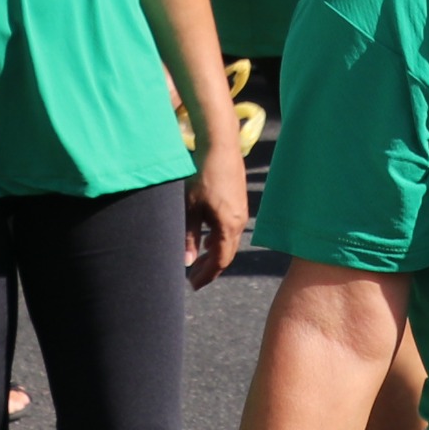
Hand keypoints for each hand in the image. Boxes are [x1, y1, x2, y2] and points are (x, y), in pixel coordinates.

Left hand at [184, 134, 248, 287]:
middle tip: (194, 278)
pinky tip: (207, 237)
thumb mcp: (190, 207)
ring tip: (198, 261)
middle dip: (210, 268)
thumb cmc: (202, 174)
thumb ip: (189, 235)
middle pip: (226, 254)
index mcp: (229, 226)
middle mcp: (239, 221)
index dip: (206, 275)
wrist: (220, 144)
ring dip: (214, 253)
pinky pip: (230, 228)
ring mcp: (241, 211)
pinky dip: (219, 239)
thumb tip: (187, 261)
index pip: (220, 261)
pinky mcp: (238, 200)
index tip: (192, 284)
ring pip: (229, 241)